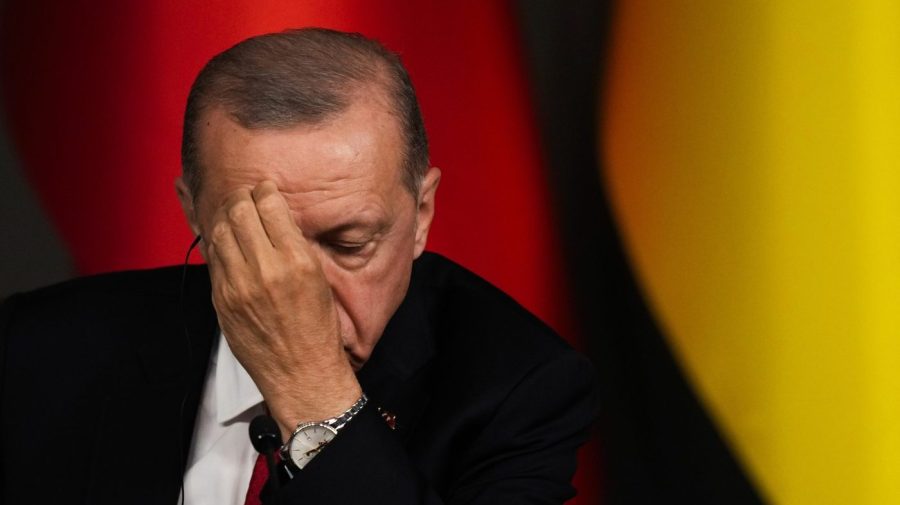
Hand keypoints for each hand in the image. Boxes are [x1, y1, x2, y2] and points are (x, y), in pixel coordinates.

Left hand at [203, 180, 361, 438]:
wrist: (300, 371)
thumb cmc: (316, 328)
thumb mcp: (318, 278)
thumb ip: (294, 245)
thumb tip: (274, 216)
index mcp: (296, 261)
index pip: (270, 206)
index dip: (265, 191)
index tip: (266, 189)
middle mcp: (264, 270)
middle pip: (239, 212)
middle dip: (242, 197)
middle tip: (247, 196)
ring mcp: (237, 286)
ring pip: (219, 231)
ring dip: (225, 216)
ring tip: (233, 213)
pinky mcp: (221, 300)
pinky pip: (213, 258)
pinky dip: (218, 243)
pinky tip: (226, 240)